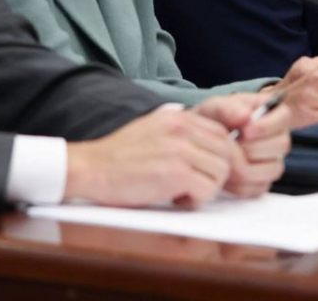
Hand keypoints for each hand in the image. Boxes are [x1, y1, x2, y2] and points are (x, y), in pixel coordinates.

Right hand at [64, 106, 236, 207]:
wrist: (90, 168)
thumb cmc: (120, 156)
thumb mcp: (155, 130)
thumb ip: (183, 134)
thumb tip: (211, 147)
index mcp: (180, 117)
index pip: (222, 134)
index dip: (221, 157)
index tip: (208, 172)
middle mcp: (183, 128)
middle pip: (227, 152)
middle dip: (217, 174)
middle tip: (197, 186)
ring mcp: (180, 149)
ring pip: (221, 172)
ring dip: (207, 188)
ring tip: (183, 192)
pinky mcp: (175, 172)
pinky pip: (207, 189)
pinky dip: (196, 200)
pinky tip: (176, 200)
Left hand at [193, 94, 290, 197]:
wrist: (200, 142)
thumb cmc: (213, 120)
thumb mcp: (216, 108)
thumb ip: (229, 108)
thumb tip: (246, 116)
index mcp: (273, 114)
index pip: (284, 117)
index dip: (266, 126)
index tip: (245, 131)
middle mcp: (278, 138)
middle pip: (281, 146)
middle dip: (251, 148)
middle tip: (230, 146)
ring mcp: (273, 162)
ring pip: (272, 170)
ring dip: (245, 167)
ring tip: (225, 159)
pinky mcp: (262, 183)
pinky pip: (258, 188)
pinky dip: (239, 185)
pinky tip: (225, 174)